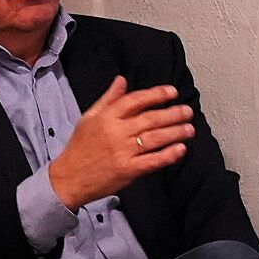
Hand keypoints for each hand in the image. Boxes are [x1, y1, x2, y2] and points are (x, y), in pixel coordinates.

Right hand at [48, 76, 194, 209]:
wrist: (69, 178)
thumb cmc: (79, 146)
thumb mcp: (89, 117)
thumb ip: (108, 99)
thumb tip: (122, 80)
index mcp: (107, 117)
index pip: (136, 100)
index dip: (156, 94)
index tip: (172, 92)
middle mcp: (116, 132)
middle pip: (150, 119)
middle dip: (172, 114)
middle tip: (187, 111)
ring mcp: (123, 152)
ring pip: (155, 138)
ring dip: (175, 133)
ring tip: (189, 128)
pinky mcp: (128, 170)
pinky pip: (153, 161)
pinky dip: (168, 155)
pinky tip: (181, 149)